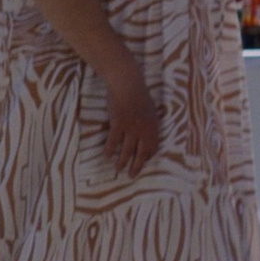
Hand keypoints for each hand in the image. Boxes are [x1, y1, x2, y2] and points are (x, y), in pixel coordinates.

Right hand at [97, 60, 162, 174]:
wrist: (127, 84)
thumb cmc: (138, 93)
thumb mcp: (149, 108)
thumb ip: (149, 120)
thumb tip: (147, 128)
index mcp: (153, 126)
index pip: (153, 147)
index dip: (148, 156)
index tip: (143, 162)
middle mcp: (144, 130)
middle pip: (141, 153)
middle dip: (137, 166)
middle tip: (132, 176)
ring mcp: (131, 128)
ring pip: (127, 150)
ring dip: (122, 162)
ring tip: (118, 170)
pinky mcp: (118, 124)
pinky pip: (113, 141)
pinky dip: (110, 149)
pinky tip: (106, 155)